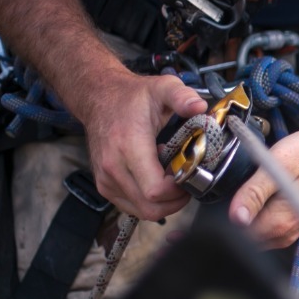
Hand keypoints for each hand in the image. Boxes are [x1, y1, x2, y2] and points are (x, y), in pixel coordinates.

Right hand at [81, 72, 206, 219]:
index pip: (156, 190)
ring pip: (142, 211)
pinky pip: (132, 207)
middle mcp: (113, 168)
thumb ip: (182, 96)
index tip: (188, 173)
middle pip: (151, 207)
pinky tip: (156, 179)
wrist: (99, 99)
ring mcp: (106, 180)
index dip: (178, 190)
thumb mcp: (162, 88)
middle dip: (175, 200)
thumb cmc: (132, 97)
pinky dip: (149, 201)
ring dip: (164, 202)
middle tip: (187, 180)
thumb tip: (200, 106)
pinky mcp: (104, 186)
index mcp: (128, 146)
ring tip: (171, 178)